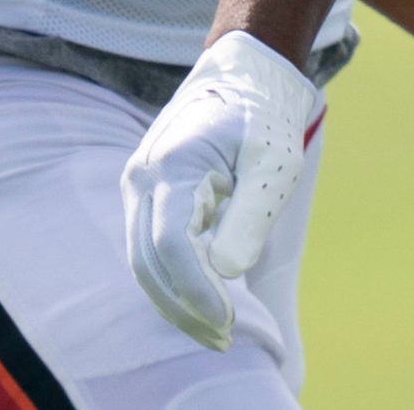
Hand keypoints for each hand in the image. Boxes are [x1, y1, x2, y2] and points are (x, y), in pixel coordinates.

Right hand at [122, 31, 322, 351]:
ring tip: (216, 330)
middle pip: (149, 261)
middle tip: (224, 338)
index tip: (227, 321)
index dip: (195, 290)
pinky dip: (172, 279)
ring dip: (175, 300)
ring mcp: (139, 185)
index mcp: (174, 163)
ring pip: (144, 260)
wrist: (245, 74)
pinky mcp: (147, 195)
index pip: (171, 244)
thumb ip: (249, 216)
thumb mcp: (274, 163)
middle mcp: (144, 176)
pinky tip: (203, 302)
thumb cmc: (264, 117)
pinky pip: (150, 247)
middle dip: (184, 307)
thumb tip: (223, 273)